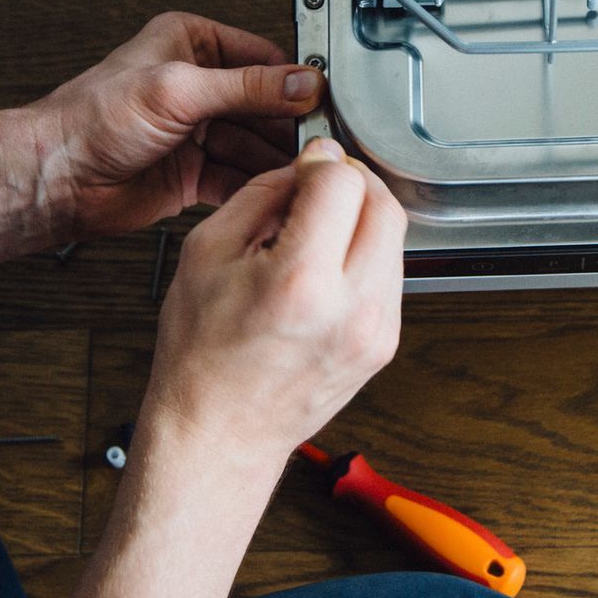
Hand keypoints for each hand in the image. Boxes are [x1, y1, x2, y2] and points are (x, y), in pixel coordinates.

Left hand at [25, 13, 324, 239]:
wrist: (56, 179)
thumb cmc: (91, 121)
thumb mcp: (178, 90)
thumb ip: (246, 87)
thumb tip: (301, 82)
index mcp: (192, 43)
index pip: (264, 59)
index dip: (295, 82)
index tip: (326, 102)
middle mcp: (198, 85)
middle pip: (266, 105)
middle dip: (290, 128)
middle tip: (321, 146)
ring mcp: (198, 131)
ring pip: (257, 145)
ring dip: (278, 161)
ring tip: (305, 173)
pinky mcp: (195, 173)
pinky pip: (240, 177)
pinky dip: (259, 187)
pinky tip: (278, 193)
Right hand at [140, 138, 406, 472]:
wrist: (220, 433)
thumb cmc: (202, 356)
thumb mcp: (207, 252)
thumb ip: (264, 194)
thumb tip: (310, 164)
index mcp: (300, 281)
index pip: (344, 182)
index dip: (321, 165)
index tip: (305, 171)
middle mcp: (350, 307)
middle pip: (385, 204)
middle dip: (352, 185)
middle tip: (317, 192)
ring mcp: (375, 330)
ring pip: (396, 237)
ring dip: (361, 220)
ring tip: (313, 239)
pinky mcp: (384, 343)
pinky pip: (390, 274)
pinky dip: (364, 257)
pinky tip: (324, 272)